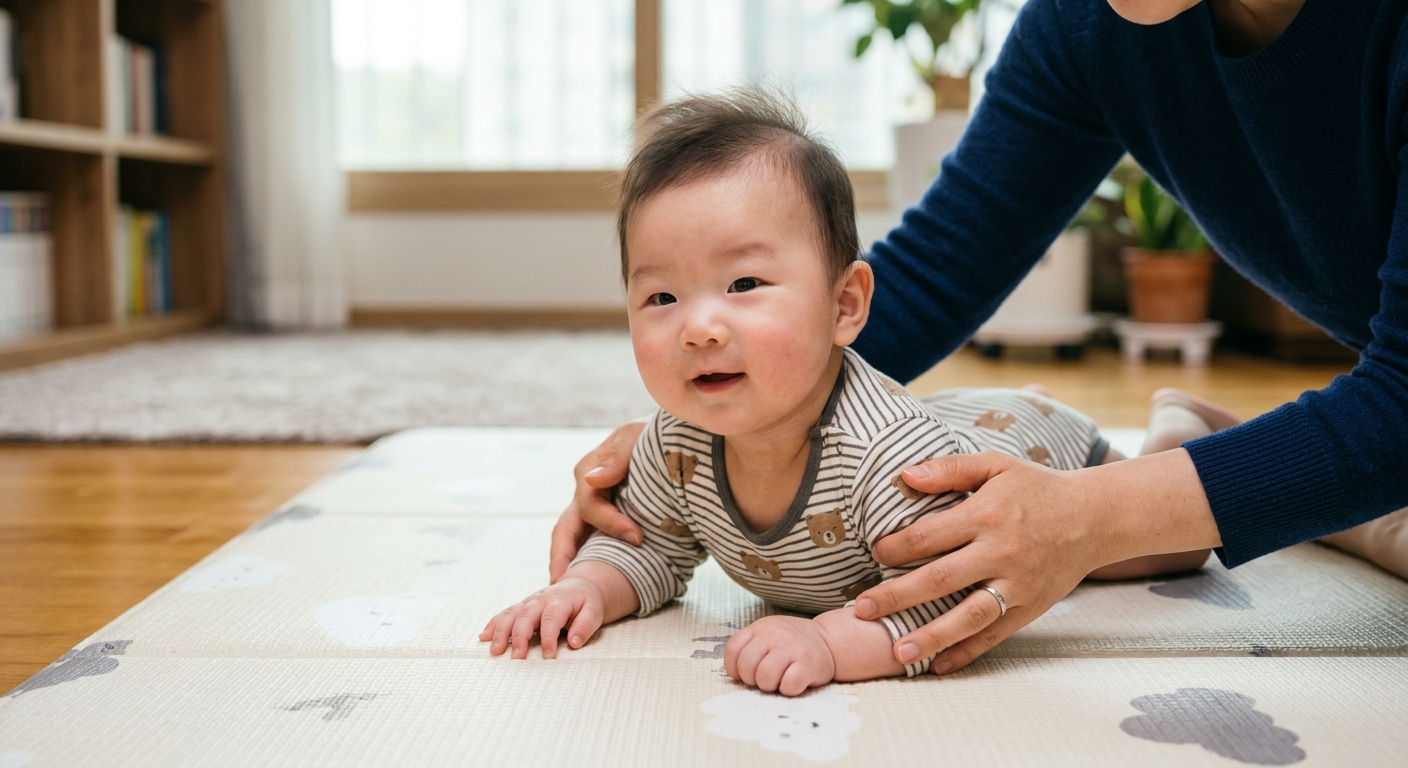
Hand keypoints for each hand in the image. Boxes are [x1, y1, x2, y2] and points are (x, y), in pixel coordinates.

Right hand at [480, 577, 604, 659]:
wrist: (579, 586)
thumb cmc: (587, 602)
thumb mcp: (594, 611)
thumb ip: (585, 626)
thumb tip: (574, 642)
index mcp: (560, 600)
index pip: (551, 618)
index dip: (548, 638)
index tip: (548, 656)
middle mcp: (540, 600)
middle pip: (526, 615)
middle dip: (519, 637)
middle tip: (517, 658)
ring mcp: (529, 602)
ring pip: (511, 614)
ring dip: (501, 631)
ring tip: (495, 650)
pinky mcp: (522, 607)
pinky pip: (505, 614)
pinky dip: (493, 624)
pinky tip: (484, 637)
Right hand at [549, 420, 648, 581]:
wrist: (670, 442)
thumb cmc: (651, 436)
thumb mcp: (634, 436)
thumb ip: (615, 457)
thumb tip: (591, 480)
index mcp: (588, 472)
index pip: (589, 506)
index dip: (611, 524)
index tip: (638, 537)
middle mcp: (585, 493)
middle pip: (564, 529)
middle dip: (561, 557)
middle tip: (561, 583)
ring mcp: (593, 508)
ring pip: (571, 539)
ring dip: (569, 563)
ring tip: (567, 591)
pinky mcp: (606, 518)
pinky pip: (590, 542)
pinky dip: (587, 561)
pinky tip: (589, 583)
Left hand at [724, 615, 836, 696]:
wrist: (829, 641)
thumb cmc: (791, 644)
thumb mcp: (768, 635)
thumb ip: (750, 647)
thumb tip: (736, 675)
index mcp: (761, 628)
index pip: (733, 649)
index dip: (734, 668)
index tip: (745, 674)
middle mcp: (775, 634)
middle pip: (747, 665)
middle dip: (752, 679)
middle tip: (765, 679)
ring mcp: (792, 648)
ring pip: (765, 676)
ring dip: (769, 686)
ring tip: (779, 681)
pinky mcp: (809, 664)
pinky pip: (789, 684)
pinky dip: (788, 690)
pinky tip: (794, 683)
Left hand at [853, 449, 1217, 675]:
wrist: (1094, 517)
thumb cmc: (1036, 488)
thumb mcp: (995, 465)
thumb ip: (949, 469)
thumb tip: (905, 475)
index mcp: (986, 515)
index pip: (930, 536)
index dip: (897, 547)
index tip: (875, 554)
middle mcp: (1000, 553)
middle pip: (940, 579)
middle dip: (897, 596)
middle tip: (861, 609)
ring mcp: (1016, 584)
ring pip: (968, 616)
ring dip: (931, 636)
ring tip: (897, 652)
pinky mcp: (1030, 607)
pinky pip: (994, 635)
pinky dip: (967, 652)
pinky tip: (939, 666)